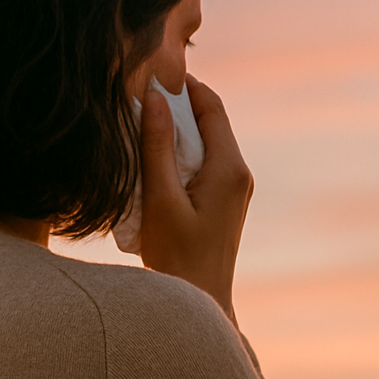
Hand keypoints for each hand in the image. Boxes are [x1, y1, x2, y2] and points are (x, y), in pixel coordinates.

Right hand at [138, 74, 253, 325]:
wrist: (201, 303)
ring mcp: (234, 189)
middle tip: (139, 99)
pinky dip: (180, 155)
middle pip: (210, 122)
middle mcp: (238, 174)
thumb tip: (153, 99)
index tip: (152, 75)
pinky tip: (153, 164)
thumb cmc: (178, 258)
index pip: (211, 106)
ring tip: (140, 129)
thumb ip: (156, 147)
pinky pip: (203, 164)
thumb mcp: (160, 199)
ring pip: (205, 143)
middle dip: (176, 107)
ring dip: (175, 133)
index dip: (184, 86)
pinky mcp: (224, 202)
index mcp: (229, 169)